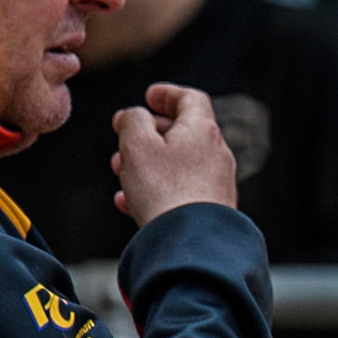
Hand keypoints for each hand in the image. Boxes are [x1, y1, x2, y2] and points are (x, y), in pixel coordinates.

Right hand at [111, 83, 237, 225]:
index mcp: (202, 130)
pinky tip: (129, 202)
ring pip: (178, 164)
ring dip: (148, 163)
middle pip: (184, 132)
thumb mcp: (137, 145)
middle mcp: (217, 154)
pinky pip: (180, 191)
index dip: (168, 94)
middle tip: (125, 137)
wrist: (192, 243)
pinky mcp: (210, 210)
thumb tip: (134, 116)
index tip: (149, 96)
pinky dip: (155, 189)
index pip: (191, 99)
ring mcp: (216, 184)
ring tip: (121, 170)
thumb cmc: (165, 191)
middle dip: (150, 132)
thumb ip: (132, 121)